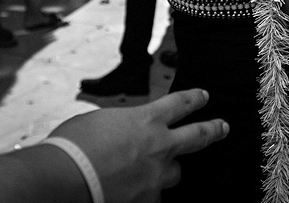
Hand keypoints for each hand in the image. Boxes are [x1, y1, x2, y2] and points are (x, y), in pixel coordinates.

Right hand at [47, 89, 227, 202]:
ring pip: (175, 174)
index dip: (195, 98)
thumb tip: (120, 133)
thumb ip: (119, 125)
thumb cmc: (72, 145)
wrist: (65, 178)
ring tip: (156, 173)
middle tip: (223, 127)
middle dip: (213, 130)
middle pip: (197, 136)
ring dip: (167, 172)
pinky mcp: (147, 200)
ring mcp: (156, 175)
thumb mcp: (98, 121)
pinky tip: (133, 194)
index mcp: (146, 119)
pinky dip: (146, 195)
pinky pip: (154, 198)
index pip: (180, 103)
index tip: (205, 96)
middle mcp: (159, 146)